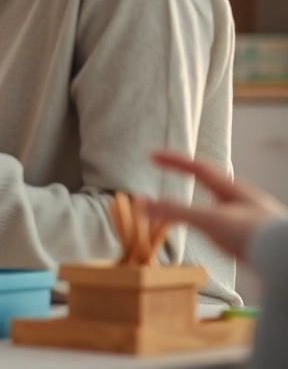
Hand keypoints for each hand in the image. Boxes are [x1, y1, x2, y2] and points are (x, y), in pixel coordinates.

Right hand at [138, 151, 287, 259]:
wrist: (285, 258)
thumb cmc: (253, 234)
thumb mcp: (209, 220)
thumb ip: (175, 211)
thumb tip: (141, 203)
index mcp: (231, 189)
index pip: (197, 167)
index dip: (173, 160)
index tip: (153, 155)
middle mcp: (243, 199)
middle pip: (212, 182)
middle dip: (191, 176)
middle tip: (173, 172)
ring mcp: (251, 217)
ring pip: (221, 203)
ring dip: (203, 201)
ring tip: (191, 207)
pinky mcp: (255, 236)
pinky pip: (228, 222)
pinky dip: (213, 223)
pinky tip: (215, 236)